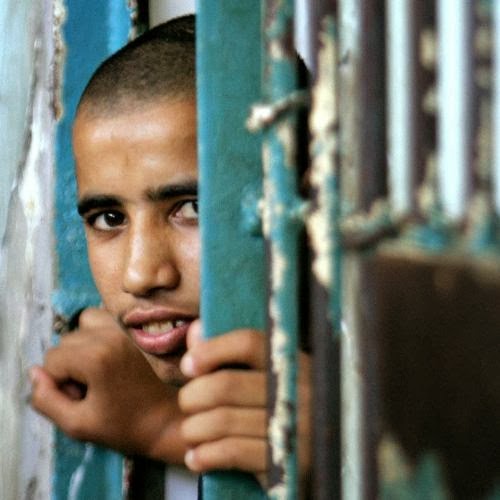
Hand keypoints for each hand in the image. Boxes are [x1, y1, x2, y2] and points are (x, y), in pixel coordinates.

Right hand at [30, 308, 185, 463]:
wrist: (160, 420)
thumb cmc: (121, 427)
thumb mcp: (76, 424)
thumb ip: (46, 400)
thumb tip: (35, 372)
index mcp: (96, 357)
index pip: (51, 360)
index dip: (58, 385)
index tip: (81, 401)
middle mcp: (108, 336)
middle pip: (63, 345)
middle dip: (67, 370)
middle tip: (89, 393)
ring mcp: (119, 331)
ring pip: (76, 331)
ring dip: (77, 353)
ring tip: (94, 376)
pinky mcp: (126, 332)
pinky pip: (95, 320)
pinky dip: (90, 336)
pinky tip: (99, 359)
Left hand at [178, 321, 311, 489]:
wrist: (325, 456)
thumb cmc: (283, 407)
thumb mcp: (266, 374)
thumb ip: (229, 352)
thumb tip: (196, 331)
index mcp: (292, 360)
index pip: (248, 343)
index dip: (212, 350)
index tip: (189, 365)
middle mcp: (299, 389)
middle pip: (227, 384)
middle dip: (193, 396)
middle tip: (187, 404)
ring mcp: (297, 426)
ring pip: (223, 420)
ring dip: (194, 428)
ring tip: (190, 432)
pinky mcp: (290, 462)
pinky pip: (233, 452)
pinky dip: (205, 455)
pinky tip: (196, 457)